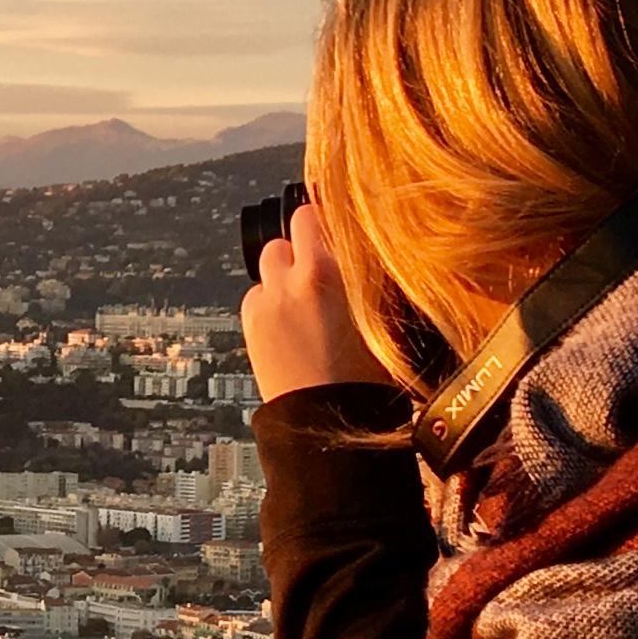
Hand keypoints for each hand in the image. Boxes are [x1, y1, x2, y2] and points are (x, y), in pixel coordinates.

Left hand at [242, 200, 393, 400]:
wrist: (329, 423)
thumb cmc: (370, 378)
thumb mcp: (387, 317)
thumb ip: (373, 278)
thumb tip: (372, 250)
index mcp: (330, 273)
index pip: (315, 215)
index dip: (328, 220)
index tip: (337, 227)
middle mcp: (293, 280)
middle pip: (289, 232)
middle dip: (305, 243)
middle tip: (325, 266)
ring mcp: (268, 302)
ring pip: (270, 262)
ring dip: (286, 270)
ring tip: (308, 297)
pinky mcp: (251, 324)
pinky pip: (257, 294)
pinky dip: (270, 300)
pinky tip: (292, 322)